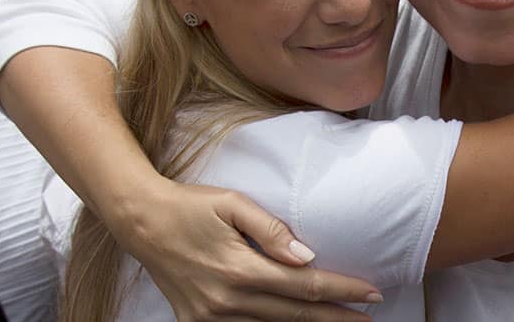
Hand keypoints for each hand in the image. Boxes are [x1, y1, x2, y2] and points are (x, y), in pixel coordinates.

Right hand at [110, 179, 381, 320]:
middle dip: (337, 316)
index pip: (305, 285)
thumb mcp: (232, 203)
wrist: (140, 221)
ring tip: (341, 321)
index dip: (343, 290)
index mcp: (240, 270)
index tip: (373, 292)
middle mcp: (227, 301)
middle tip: (370, 315)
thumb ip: (271, 229)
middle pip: (296, 315)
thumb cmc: (191, 205)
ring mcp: (211, 317)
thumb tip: (307, 256)